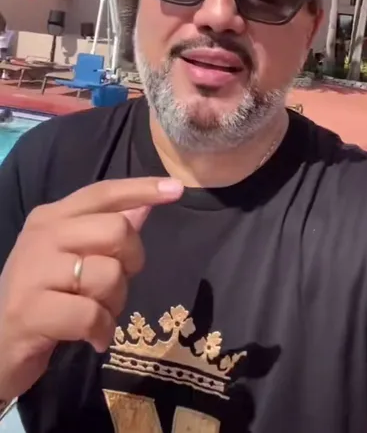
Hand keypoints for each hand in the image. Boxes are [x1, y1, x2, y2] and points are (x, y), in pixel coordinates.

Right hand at [0, 177, 182, 399]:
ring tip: (98, 315)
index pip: (103, 193)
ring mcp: (33, 271)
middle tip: (116, 286)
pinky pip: (91, 315)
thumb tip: (145, 206)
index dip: (142, 189)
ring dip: (115, 304)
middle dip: (131, 262)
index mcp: (52, 217)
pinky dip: (101, 331)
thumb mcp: (70, 257)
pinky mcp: (30, 310)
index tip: (176, 188)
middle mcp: (42, 235)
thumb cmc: (41, 296)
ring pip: (108, 274)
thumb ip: (105, 230)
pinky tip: (92, 338)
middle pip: (117, 230)